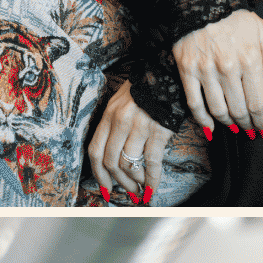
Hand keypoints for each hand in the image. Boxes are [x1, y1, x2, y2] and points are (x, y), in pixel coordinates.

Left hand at [86, 81, 171, 203]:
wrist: (167, 70)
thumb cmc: (145, 88)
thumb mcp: (121, 101)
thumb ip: (114, 124)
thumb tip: (114, 154)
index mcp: (108, 115)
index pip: (95, 151)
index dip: (98, 174)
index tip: (104, 188)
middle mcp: (120, 121)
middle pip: (111, 162)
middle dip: (118, 183)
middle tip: (127, 192)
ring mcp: (139, 126)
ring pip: (130, 165)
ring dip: (135, 182)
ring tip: (140, 189)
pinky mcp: (159, 130)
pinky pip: (152, 162)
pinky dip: (151, 179)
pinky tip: (152, 187)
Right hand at [172, 8, 262, 138]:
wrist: (200, 3)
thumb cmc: (233, 18)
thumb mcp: (261, 32)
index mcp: (250, 59)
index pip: (259, 102)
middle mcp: (229, 67)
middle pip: (240, 109)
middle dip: (248, 125)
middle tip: (251, 131)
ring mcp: (206, 71)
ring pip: (219, 110)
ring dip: (229, 124)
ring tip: (235, 127)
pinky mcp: (188, 71)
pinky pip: (195, 103)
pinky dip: (203, 120)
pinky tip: (210, 127)